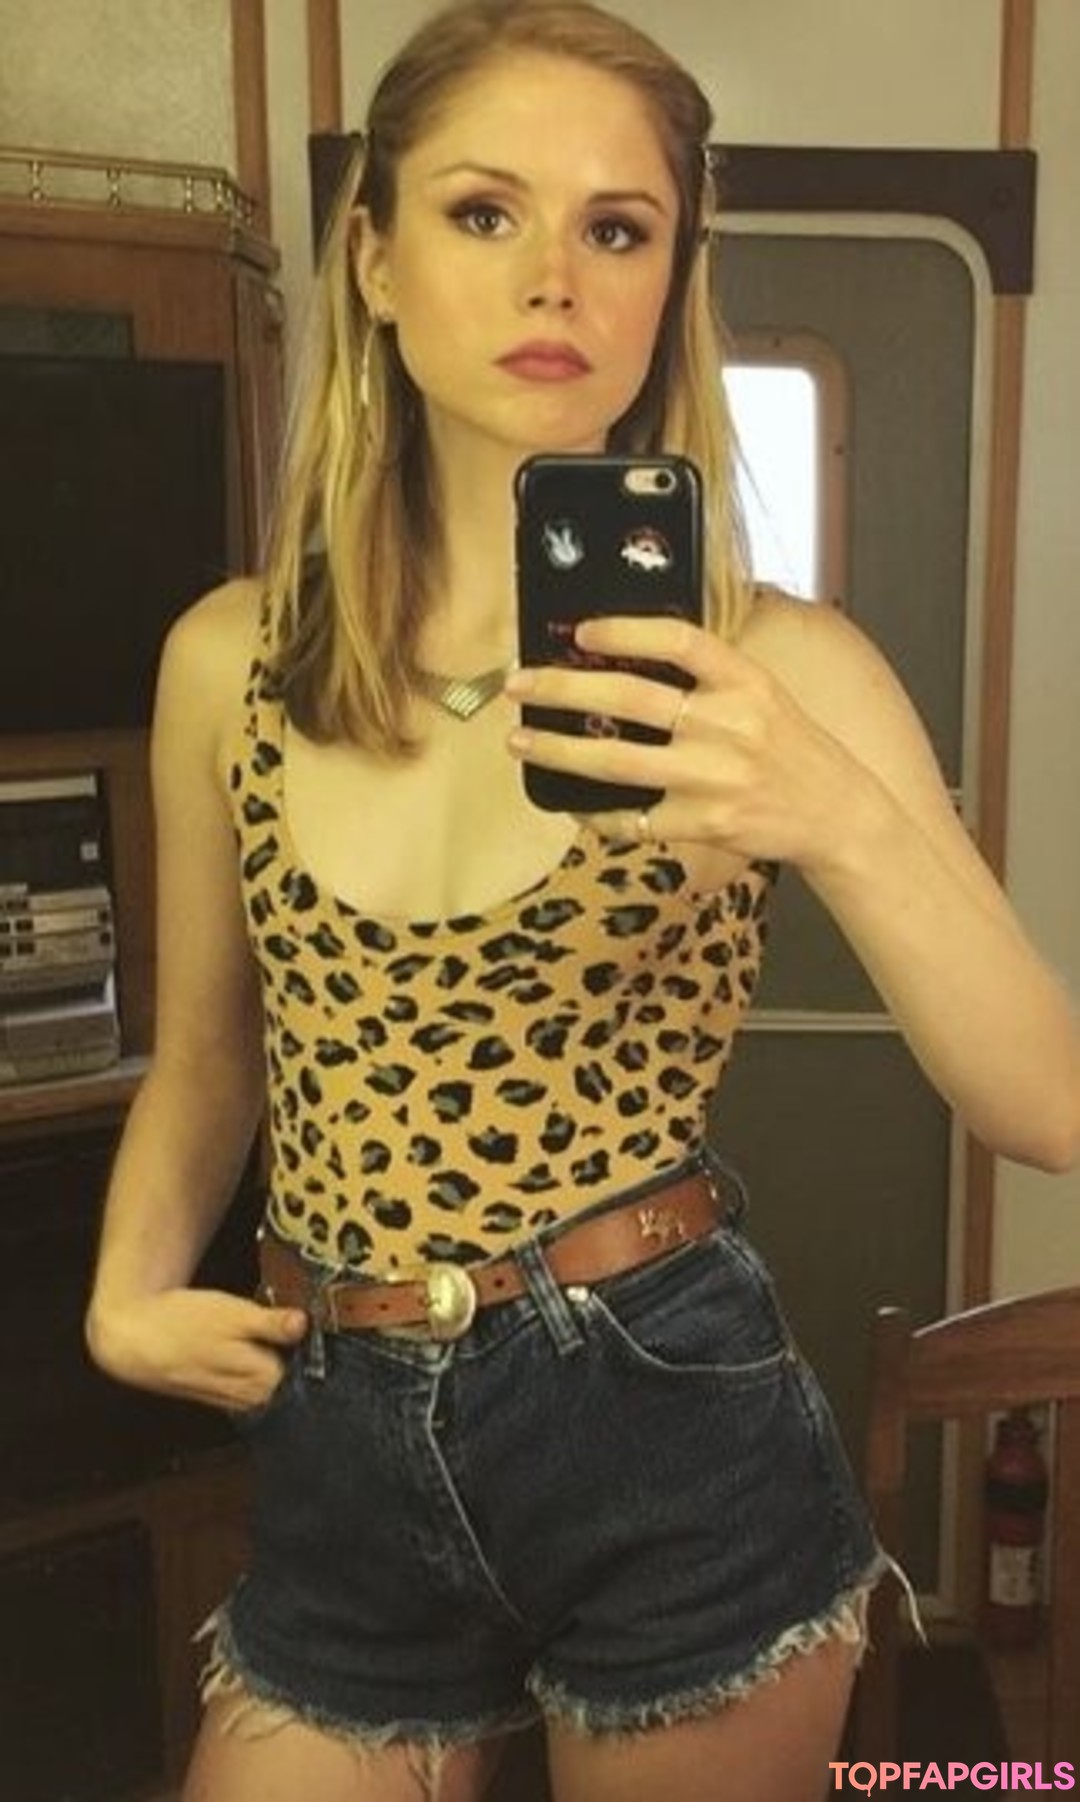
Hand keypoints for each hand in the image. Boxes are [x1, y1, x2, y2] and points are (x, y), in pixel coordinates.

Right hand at [86, 1286, 308, 1414]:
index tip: (332, 1337)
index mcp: (260, 1380)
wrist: (135, 1338)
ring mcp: (236, 1400)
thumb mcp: (230, 1313)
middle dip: (305, 1365)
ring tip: (286, 1344)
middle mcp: (251, 1398)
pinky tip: (262, 1355)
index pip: (309, 1378)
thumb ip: (269, 1323)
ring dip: (284, 1371)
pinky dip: (264, 1376)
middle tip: (313, 1337)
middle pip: (294, 1387)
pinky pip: (255, 1391)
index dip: (320, 1357)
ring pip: (275, 1391)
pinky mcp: (223, 1397)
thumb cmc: (182, 1322)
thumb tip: (303, 1325)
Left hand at [505, 614, 865, 871]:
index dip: (626, 630)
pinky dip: (596, 814)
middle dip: (562, 688)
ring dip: (558, 749)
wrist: (838, 814)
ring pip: (616, 760)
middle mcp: (729, 724)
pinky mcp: (705, 823)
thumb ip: (712, 676)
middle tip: (520, 683)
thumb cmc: (793, 751)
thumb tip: (635, 653)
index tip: (582, 629)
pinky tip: (571, 805)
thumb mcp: (766, 694)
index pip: (681, 639)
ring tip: (520, 740)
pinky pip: (633, 819)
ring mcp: (714, 777)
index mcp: (746, 681)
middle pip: (630, 697)